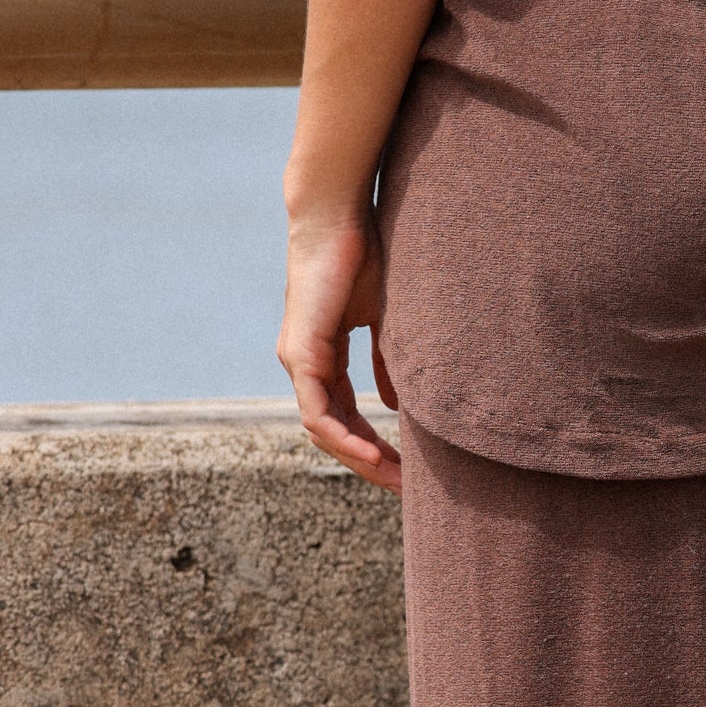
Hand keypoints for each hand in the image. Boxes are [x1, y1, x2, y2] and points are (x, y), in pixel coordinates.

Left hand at [278, 212, 401, 492]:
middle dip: (369, 463)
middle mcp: (303, 365)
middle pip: (331, 432)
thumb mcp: (386, 318)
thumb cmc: (365, 254)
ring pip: (323, 431)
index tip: (406, 466)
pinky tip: (374, 452)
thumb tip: (396, 404)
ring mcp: (298, 361)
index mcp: (322, 357)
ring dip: (359, 459)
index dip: (374, 443)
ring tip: (396, 479)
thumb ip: (388, 362)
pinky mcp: (301, 354)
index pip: (344, 415)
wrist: (338, 217)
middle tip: (405, 488)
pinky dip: (346, 437)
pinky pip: (319, 413)